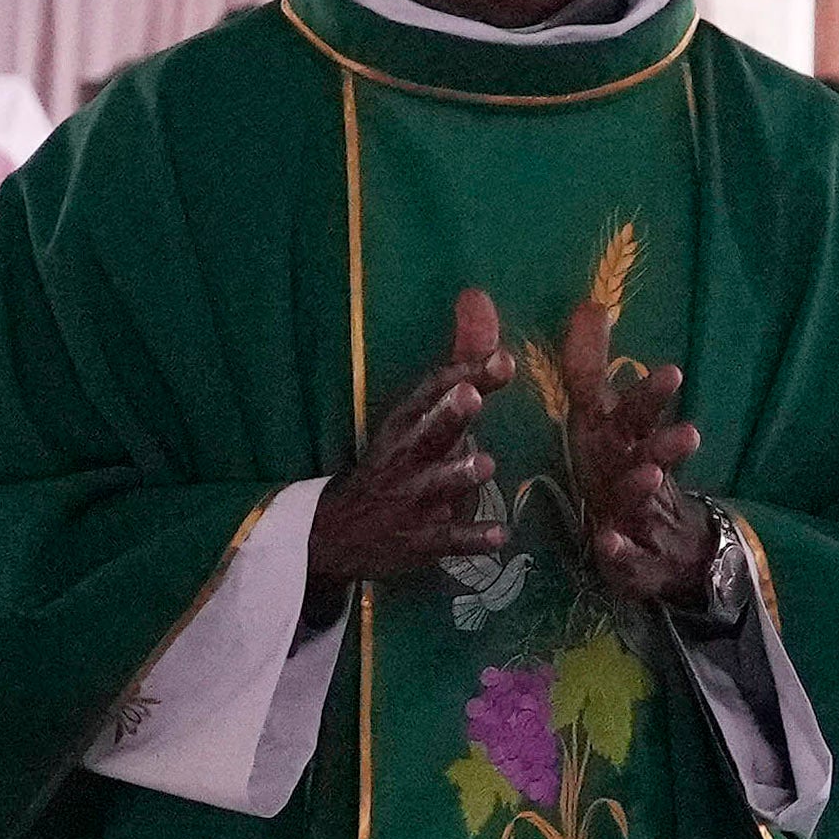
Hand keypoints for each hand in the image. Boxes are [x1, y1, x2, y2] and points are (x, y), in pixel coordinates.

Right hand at [306, 292, 508, 588]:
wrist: (335, 534)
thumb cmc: (392, 464)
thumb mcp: (415, 415)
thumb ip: (457, 363)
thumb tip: (477, 297)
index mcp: (405, 423)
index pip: (432, 392)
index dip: (465, 375)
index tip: (503, 361)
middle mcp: (406, 457)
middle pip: (428, 432)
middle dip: (449, 416)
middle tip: (472, 397)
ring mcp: (412, 500)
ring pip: (436, 486)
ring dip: (458, 475)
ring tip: (484, 465)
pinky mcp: (420, 540)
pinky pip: (448, 540)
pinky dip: (472, 538)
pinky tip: (499, 536)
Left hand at [556, 353, 714, 609]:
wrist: (665, 552)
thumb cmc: (620, 472)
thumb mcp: (600, 420)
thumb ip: (590, 366)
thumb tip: (589, 305)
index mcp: (625, 442)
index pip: (638, 413)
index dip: (652, 397)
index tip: (673, 374)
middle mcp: (635, 475)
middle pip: (652, 455)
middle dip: (667, 443)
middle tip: (688, 434)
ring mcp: (636, 519)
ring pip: (641, 501)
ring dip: (644, 487)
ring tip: (651, 475)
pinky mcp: (630, 561)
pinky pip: (624, 558)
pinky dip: (617, 550)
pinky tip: (607, 542)